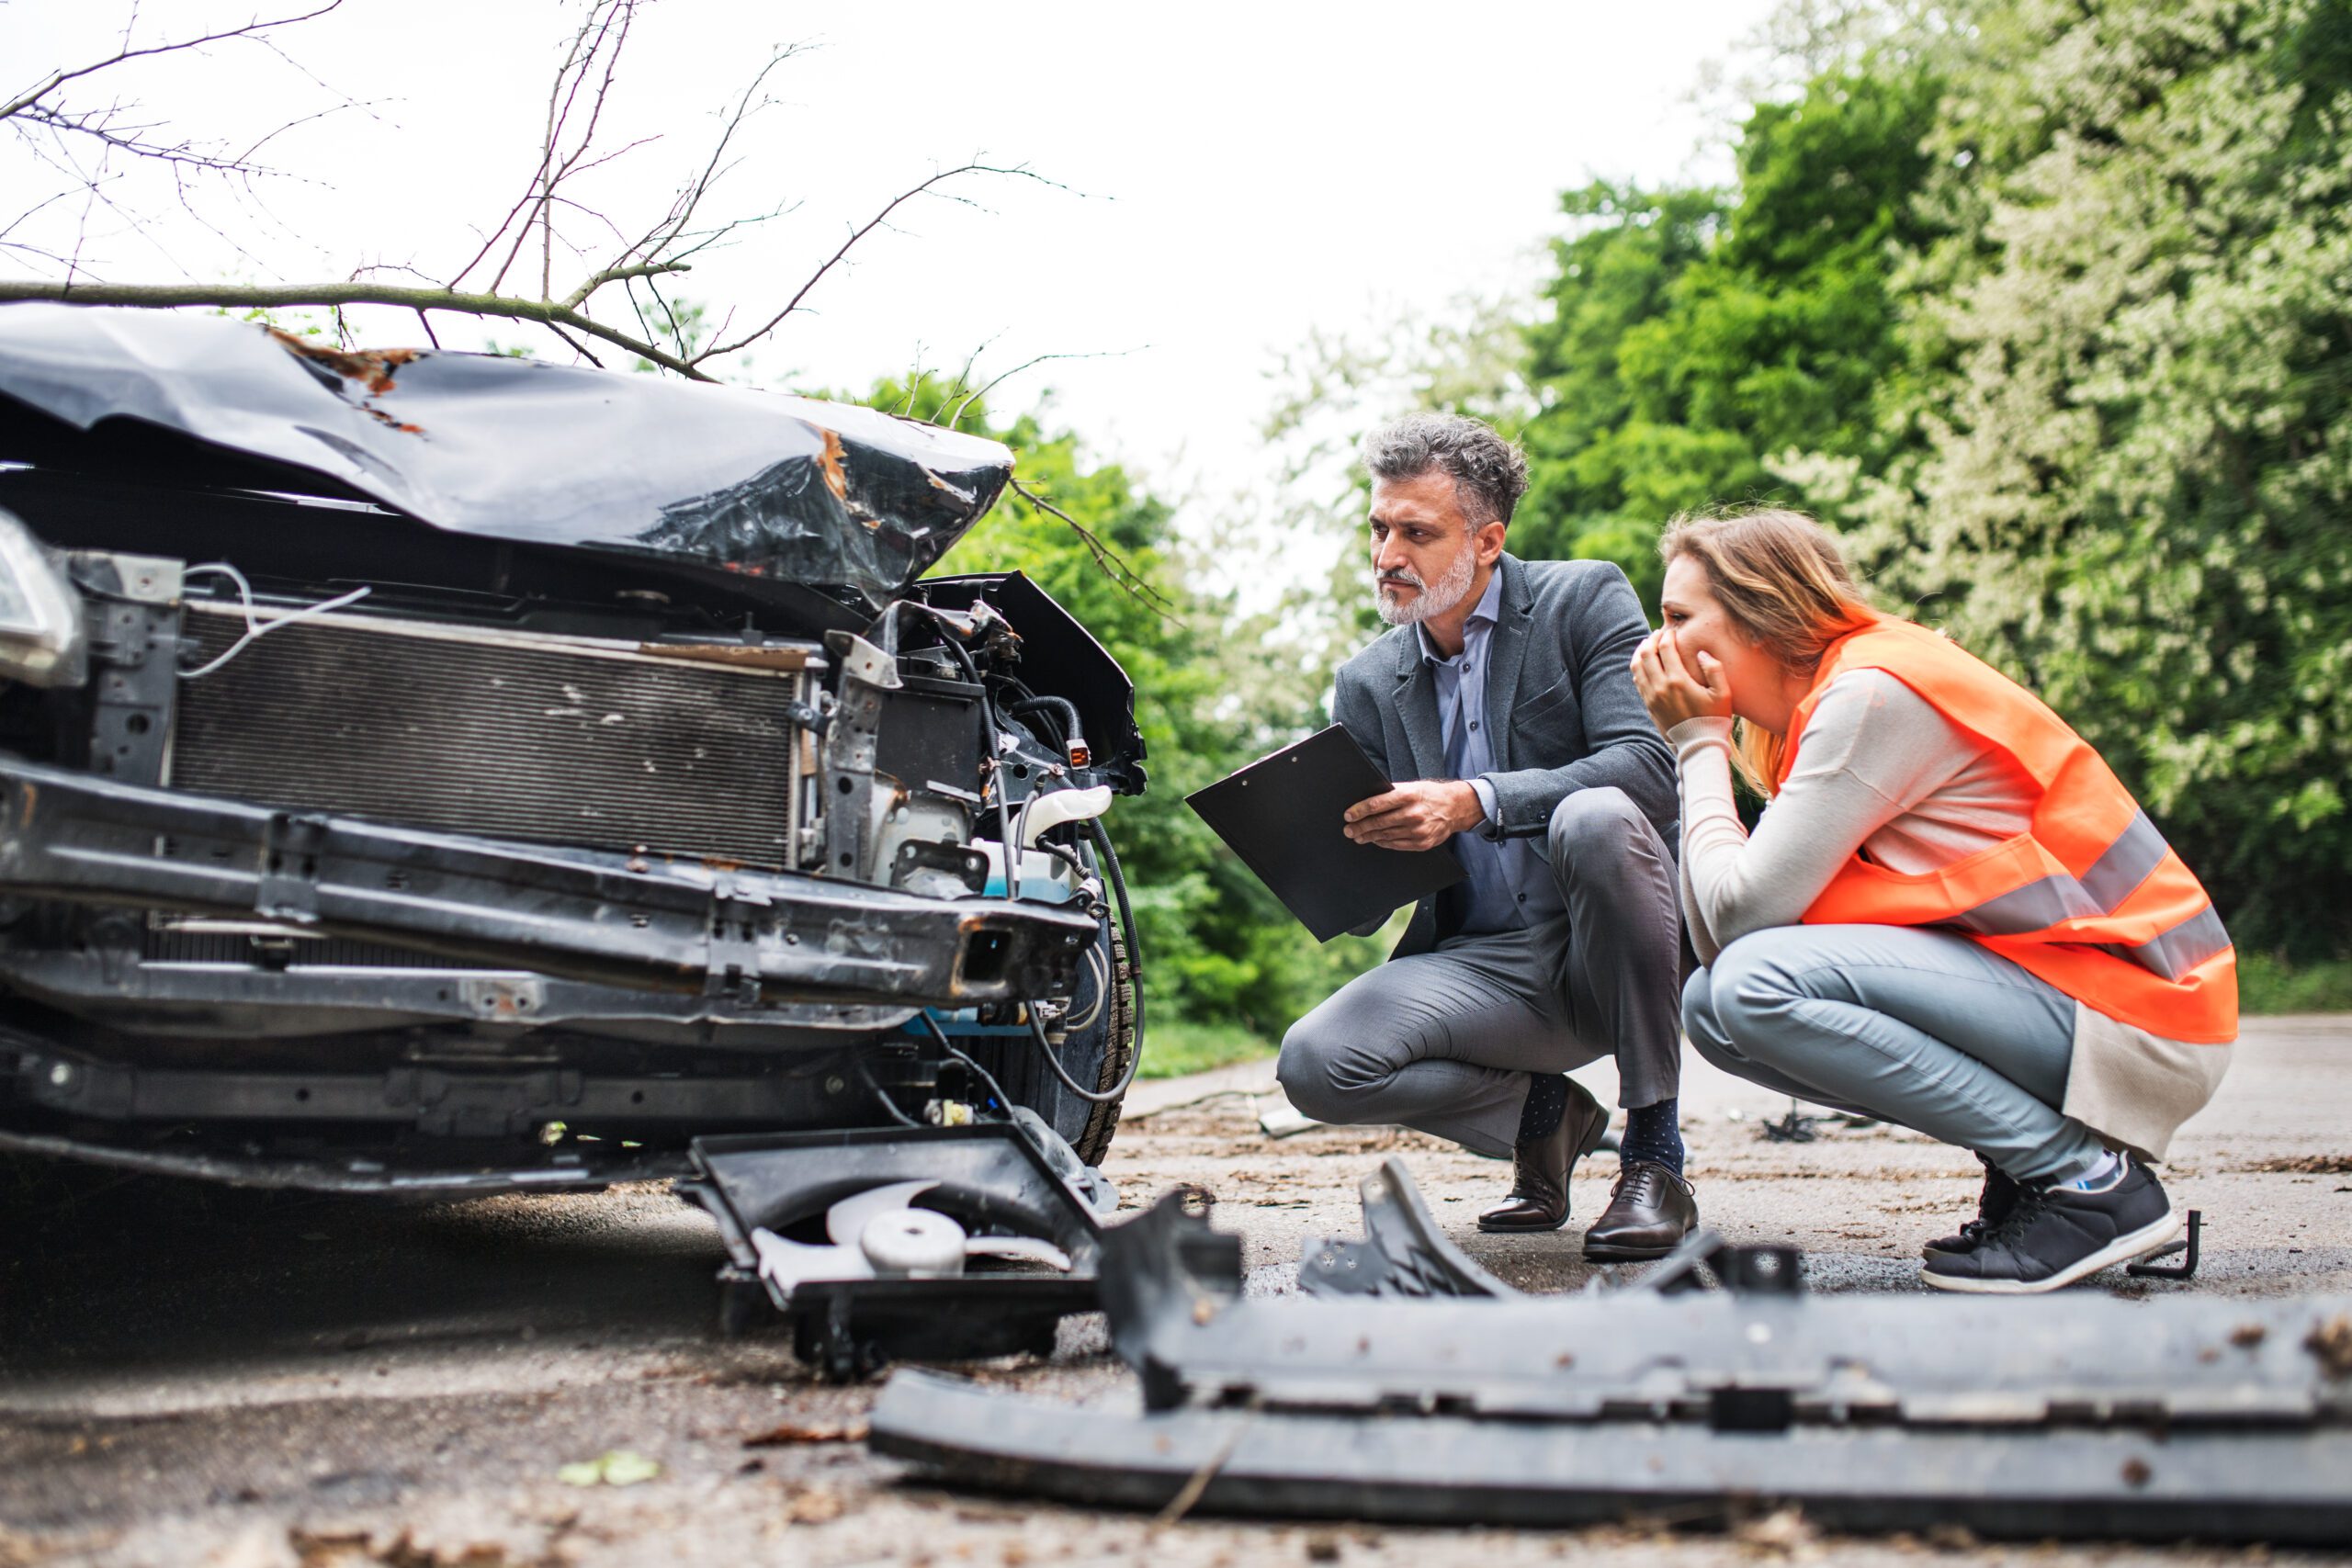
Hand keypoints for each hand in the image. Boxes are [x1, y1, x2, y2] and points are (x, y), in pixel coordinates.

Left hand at [1342, 779, 1481, 851]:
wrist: (1455, 808)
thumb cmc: (1429, 795)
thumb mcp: (1412, 787)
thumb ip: (1391, 793)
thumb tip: (1366, 799)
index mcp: (1409, 795)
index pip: (1377, 804)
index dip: (1359, 810)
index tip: (1348, 815)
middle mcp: (1413, 813)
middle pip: (1379, 822)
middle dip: (1360, 827)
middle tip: (1348, 830)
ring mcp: (1418, 830)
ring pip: (1386, 835)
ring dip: (1368, 837)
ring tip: (1358, 836)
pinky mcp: (1422, 843)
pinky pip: (1396, 845)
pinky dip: (1383, 843)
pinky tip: (1375, 840)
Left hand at [1630, 628, 1731, 731]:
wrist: (1698, 745)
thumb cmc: (1715, 718)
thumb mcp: (1723, 694)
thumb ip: (1715, 669)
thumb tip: (1701, 653)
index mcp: (1678, 680)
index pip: (1664, 648)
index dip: (1666, 635)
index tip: (1671, 630)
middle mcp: (1660, 687)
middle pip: (1646, 654)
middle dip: (1651, 639)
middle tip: (1658, 633)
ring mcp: (1651, 696)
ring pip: (1637, 666)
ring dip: (1641, 652)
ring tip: (1648, 644)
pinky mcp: (1648, 704)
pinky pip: (1637, 680)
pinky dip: (1639, 667)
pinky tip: (1646, 663)